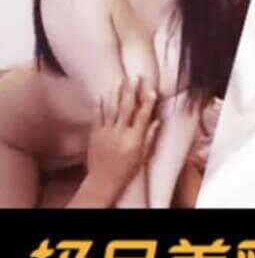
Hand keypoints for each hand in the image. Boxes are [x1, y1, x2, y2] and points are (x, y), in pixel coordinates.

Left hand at [86, 77, 160, 197]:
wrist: (103, 180)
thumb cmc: (126, 169)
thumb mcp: (143, 156)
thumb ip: (149, 137)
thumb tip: (157, 120)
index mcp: (134, 140)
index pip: (143, 117)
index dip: (148, 103)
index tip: (152, 90)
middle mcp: (120, 134)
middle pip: (127, 108)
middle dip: (132, 91)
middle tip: (135, 77)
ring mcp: (106, 133)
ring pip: (112, 109)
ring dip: (116, 93)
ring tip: (120, 80)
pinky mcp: (95, 135)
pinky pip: (98, 117)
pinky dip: (100, 106)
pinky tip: (102, 96)